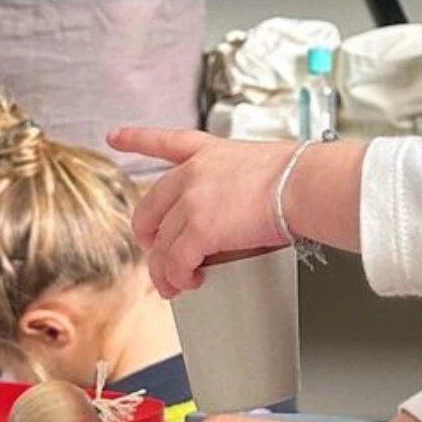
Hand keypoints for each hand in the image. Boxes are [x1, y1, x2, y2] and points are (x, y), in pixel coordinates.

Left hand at [110, 129, 295, 296]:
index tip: (115, 136)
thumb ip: (236, 187)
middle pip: (149, 209)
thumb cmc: (300, 177)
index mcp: (210, 153)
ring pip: (160, 245)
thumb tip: (237, 221)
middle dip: (149, 238)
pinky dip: (180, 278)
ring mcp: (192, 201)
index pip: (167, 142)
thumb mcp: (263, 167)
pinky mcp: (199, 229)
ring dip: (166, 270)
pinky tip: (190, 282)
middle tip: (160, 256)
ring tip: (178, 285)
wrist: (306, 184)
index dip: (137, 138)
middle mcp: (193, 173)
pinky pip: (176, 263)